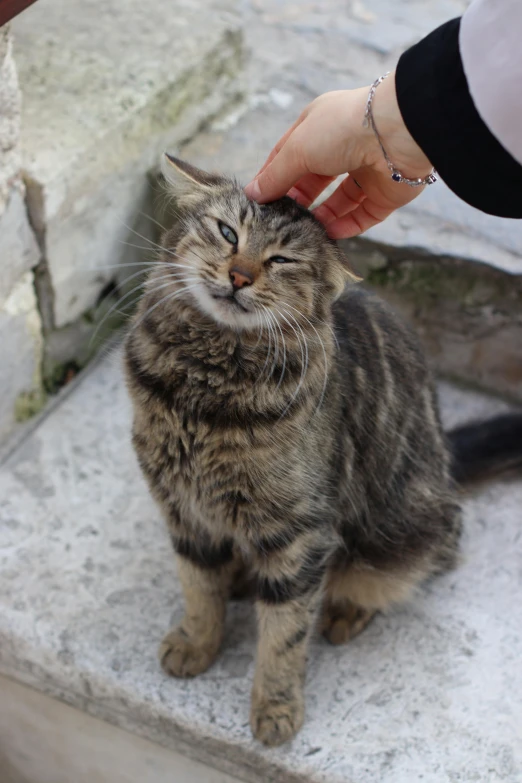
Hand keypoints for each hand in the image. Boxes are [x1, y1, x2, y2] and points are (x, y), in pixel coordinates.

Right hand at [244, 73, 433, 238]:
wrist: (398, 132)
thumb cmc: (342, 128)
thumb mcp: (298, 149)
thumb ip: (276, 175)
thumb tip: (252, 194)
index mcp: (320, 126)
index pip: (290, 155)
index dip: (274, 177)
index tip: (259, 202)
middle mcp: (343, 147)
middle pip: (314, 181)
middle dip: (297, 201)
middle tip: (279, 223)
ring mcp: (366, 170)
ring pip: (338, 202)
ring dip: (320, 217)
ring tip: (302, 234)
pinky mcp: (385, 193)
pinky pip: (361, 216)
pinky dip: (345, 226)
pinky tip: (328, 236)